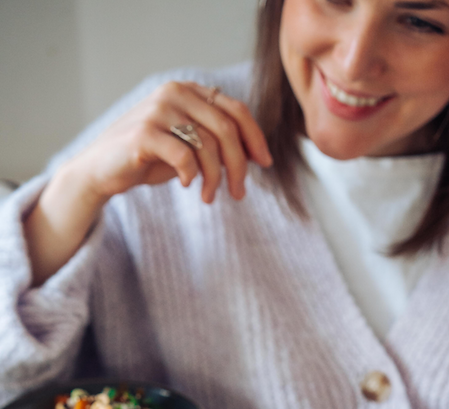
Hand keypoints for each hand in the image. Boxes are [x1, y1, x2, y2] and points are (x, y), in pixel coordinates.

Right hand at [73, 80, 272, 205]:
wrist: (102, 170)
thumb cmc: (149, 158)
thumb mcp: (189, 147)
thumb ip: (217, 143)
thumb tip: (257, 154)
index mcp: (189, 91)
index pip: (236, 110)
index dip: (255, 138)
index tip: (265, 164)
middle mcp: (174, 93)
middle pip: (226, 128)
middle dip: (239, 165)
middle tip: (239, 193)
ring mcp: (157, 110)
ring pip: (208, 145)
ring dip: (215, 178)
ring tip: (210, 197)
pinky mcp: (143, 133)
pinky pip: (183, 157)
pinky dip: (191, 176)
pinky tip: (187, 185)